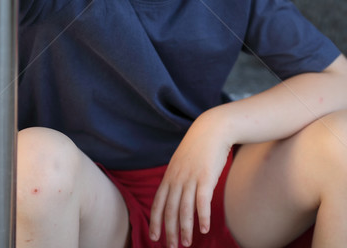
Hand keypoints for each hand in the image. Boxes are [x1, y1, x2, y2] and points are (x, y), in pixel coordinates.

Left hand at [149, 109, 231, 247]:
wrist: (212, 130)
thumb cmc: (198, 148)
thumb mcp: (181, 162)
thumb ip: (176, 178)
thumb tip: (173, 195)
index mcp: (169, 176)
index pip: (158, 203)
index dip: (155, 222)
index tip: (154, 238)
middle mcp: (177, 178)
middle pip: (169, 210)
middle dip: (169, 231)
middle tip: (171, 247)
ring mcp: (190, 178)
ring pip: (184, 209)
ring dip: (185, 229)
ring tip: (186, 244)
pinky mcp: (206, 177)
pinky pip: (202, 201)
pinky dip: (202, 217)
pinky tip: (203, 229)